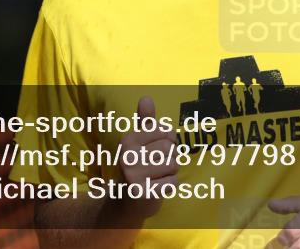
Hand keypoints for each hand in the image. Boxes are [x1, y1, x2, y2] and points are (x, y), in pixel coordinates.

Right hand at [117, 95, 177, 218]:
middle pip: (171, 148)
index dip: (169, 142)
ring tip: (157, 176)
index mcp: (128, 140)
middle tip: (156, 166)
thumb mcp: (139, 141)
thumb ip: (145, 121)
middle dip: (170, 158)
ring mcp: (133, 176)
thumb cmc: (138, 165)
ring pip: (173, 164)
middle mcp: (128, 156)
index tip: (157, 150)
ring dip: (170, 172)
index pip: (167, 132)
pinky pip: (172, 182)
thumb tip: (146, 97)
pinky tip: (157, 187)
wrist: (126, 201)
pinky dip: (169, 185)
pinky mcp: (143, 192)